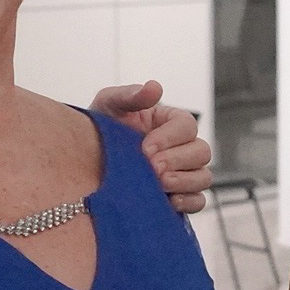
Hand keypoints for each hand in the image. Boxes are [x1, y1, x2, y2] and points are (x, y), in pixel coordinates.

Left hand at [90, 81, 213, 212]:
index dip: (170, 137)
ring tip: (159, 184)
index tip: (145, 147)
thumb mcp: (110, 105)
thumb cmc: (101, 130)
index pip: (187, 125)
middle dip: (177, 161)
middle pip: (202, 152)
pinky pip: (198, 201)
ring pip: (203, 177)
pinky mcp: (178, 195)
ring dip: (184, 181)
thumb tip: (154, 87)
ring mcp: (183, 173)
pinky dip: (188, 202)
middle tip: (152, 168)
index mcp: (170, 122)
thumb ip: (131, 95)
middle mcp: (182, 147)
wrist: (85, 162)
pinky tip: (168, 201)